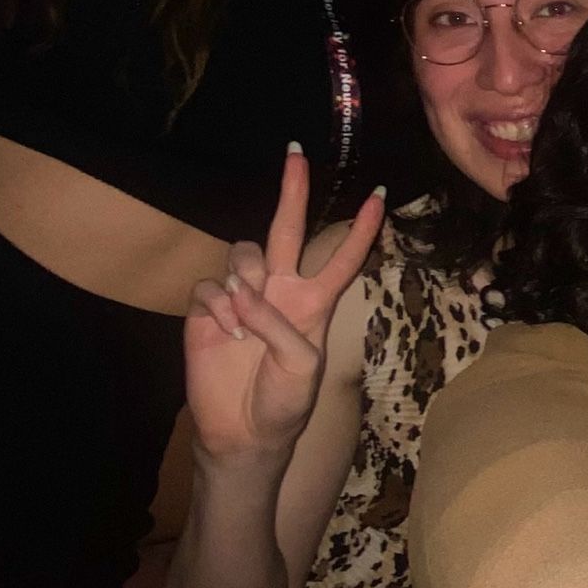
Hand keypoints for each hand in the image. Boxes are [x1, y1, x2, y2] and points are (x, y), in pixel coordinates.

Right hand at [185, 146, 382, 463]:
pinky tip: (222, 333)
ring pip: (242, 253)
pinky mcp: (207, 312)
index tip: (380, 195)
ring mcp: (242, 298)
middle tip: (296, 153)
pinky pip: (209, 287)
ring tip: (242, 320)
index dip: (362, 230)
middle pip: (287, 229)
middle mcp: (279, 290)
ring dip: (243, 277)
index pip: (343, 258)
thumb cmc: (283, 403)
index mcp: (313, 302)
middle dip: (293, 191)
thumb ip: (280, 326)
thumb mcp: (301, 368)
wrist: (242, 434)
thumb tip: (244, 294)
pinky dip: (216, 307)